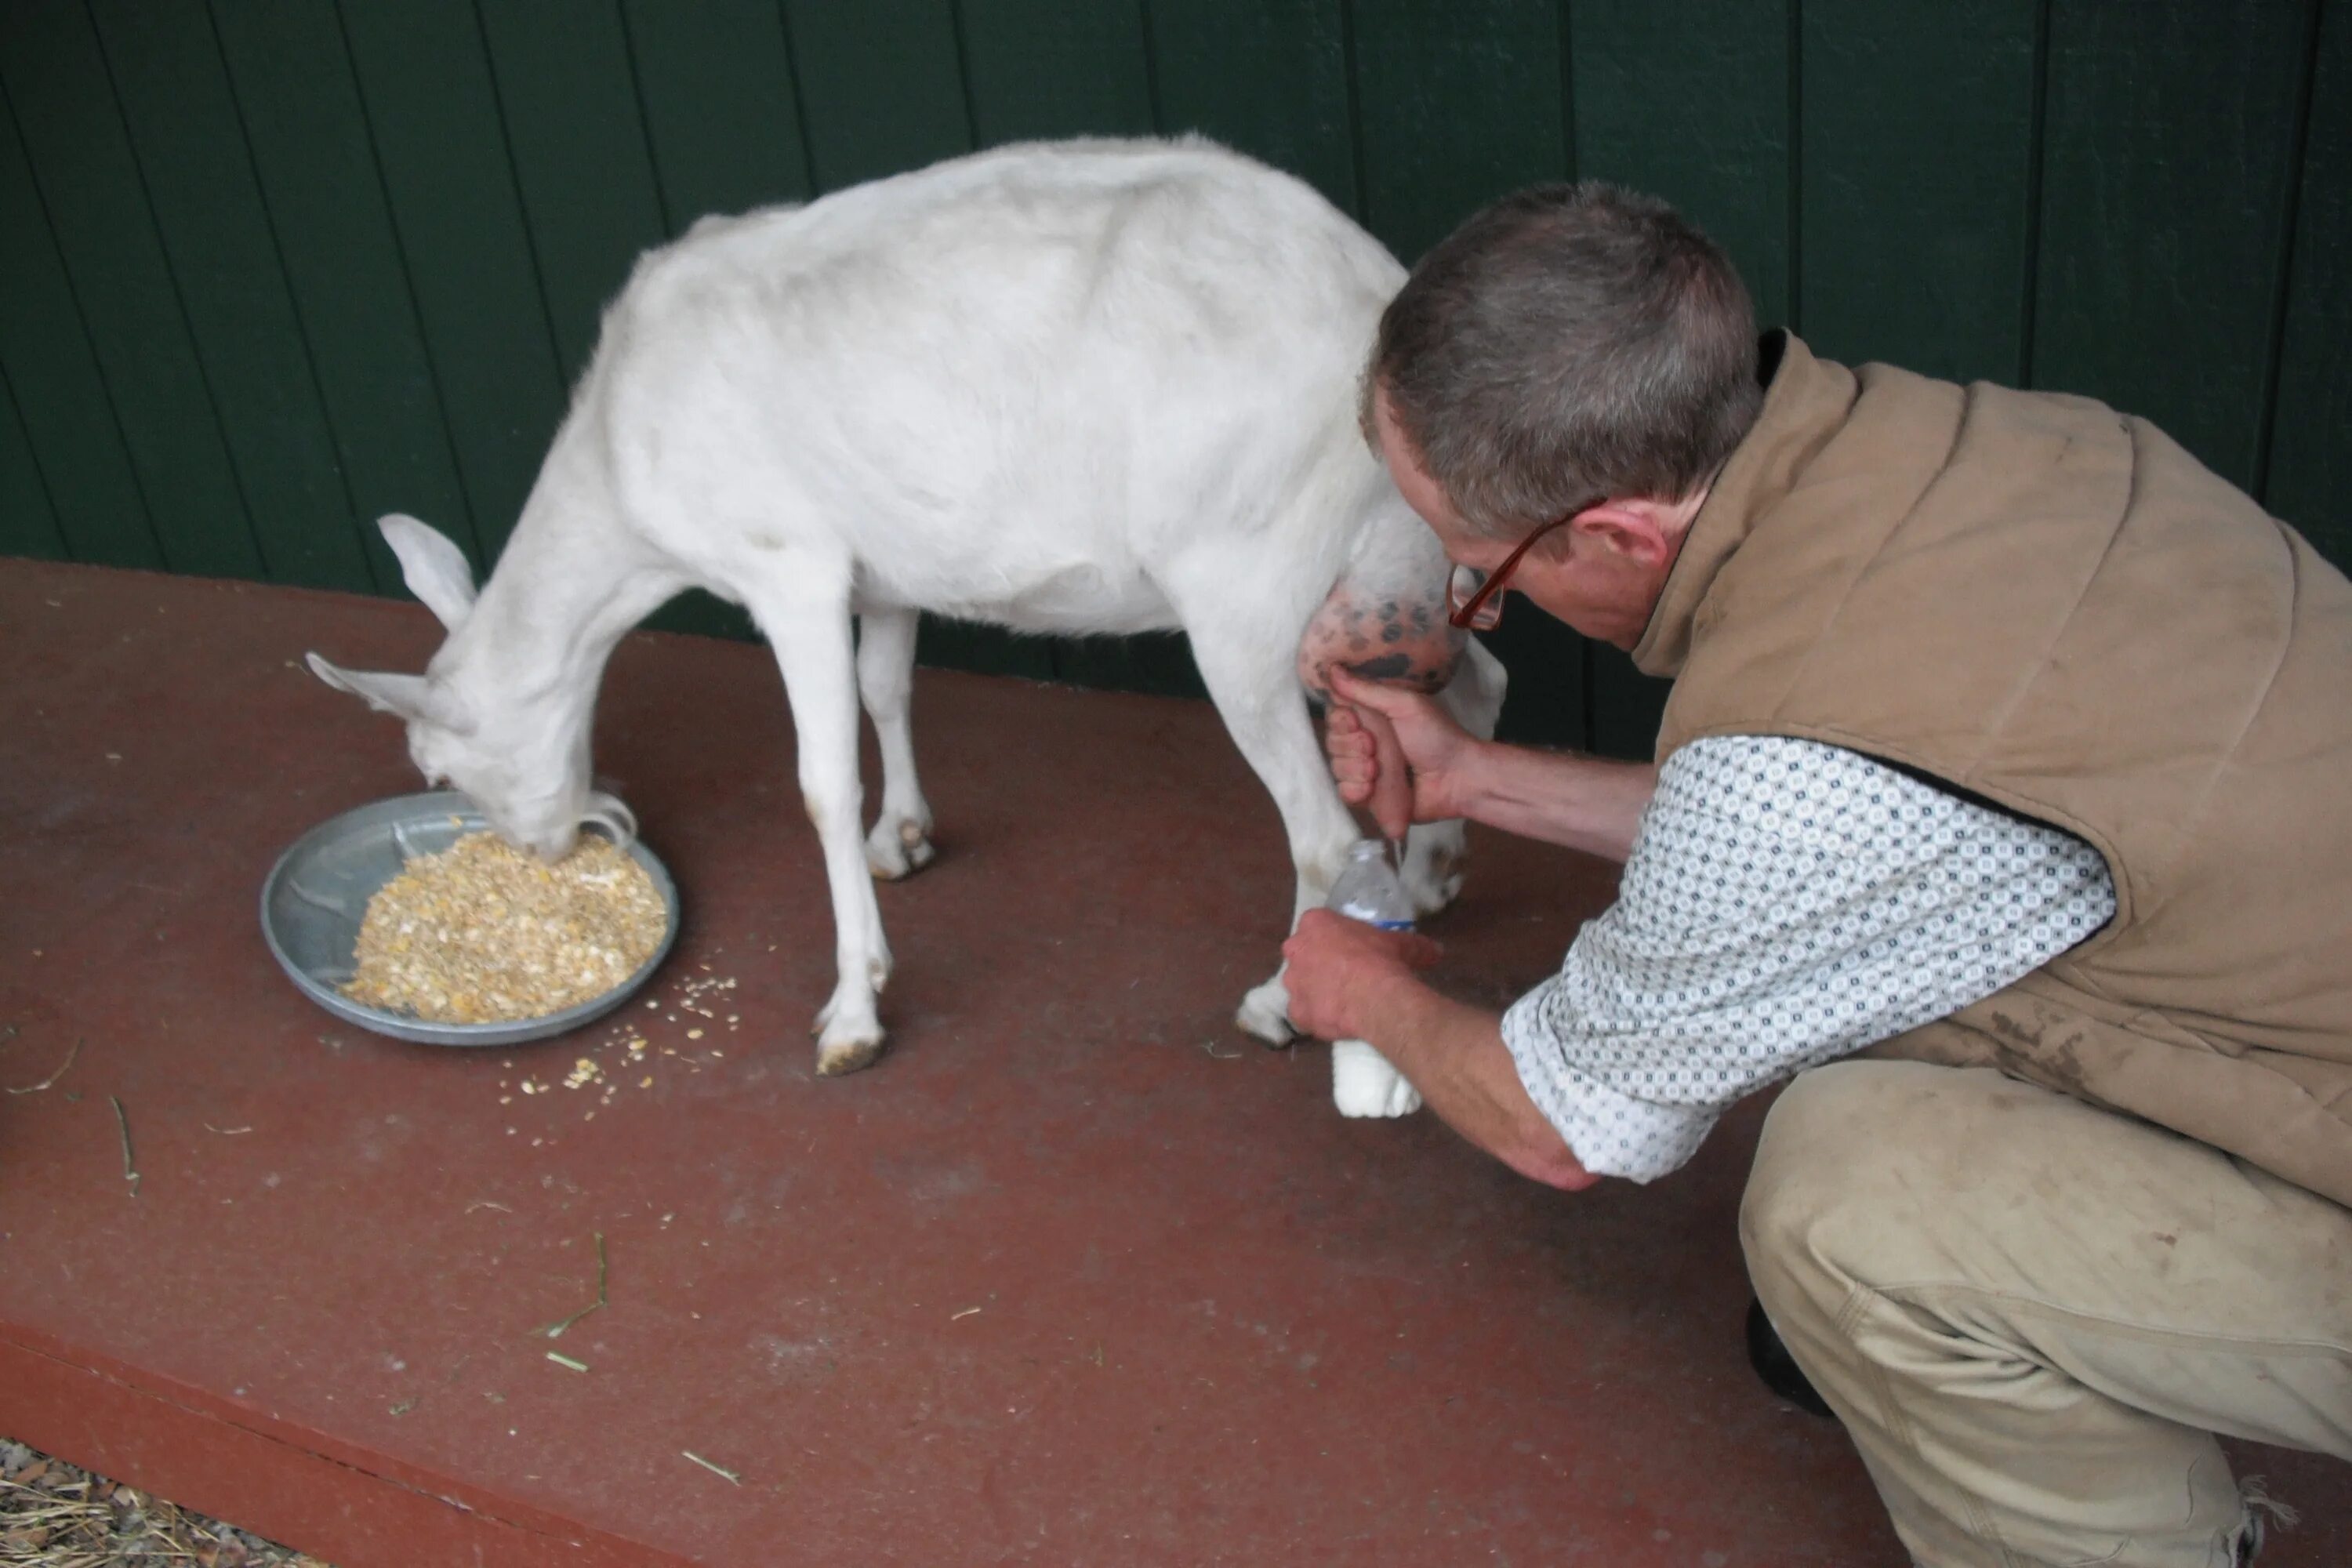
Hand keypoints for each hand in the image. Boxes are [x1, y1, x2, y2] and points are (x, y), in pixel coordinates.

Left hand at [1281, 908, 1442, 1041]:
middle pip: (1304, 954)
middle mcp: (1297, 949)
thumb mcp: (1404, 945)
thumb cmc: (1384, 960)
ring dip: (1314, 989)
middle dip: (1318, 962)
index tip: (1349, 950)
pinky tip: (1334, 1018)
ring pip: (1300, 984)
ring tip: (1340, 999)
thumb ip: (1415, 945)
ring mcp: (1293, 981)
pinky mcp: (1297, 1011)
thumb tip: (1436, 950)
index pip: (1319, 926)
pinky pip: (1303, 1013)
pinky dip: (1315, 1016)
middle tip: (1343, 974)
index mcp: (1316, 923)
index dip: (1334, 939)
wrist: (1376, 997)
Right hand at [1324, 666, 1481, 837]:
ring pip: (1337, 768)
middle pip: (1333, 742)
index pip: (1336, 716)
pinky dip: (1355, 790)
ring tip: (1377, 771)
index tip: (1356, 723)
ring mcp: (1366, 771)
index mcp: (1373, 717)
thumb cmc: (1436, 735)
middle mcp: (1365, 742)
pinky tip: (1370, 788)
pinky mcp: (1370, 796)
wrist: (1458, 779)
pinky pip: (1344, 793)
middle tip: (1374, 748)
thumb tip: (1331, 669)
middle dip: (1351, 747)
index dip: (1340, 722)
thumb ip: (1366, 690)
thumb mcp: (1404, 705)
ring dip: (1355, 769)